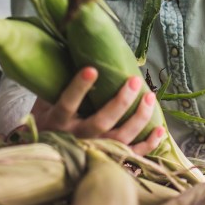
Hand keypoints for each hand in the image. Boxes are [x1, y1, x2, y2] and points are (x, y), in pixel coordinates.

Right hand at [30, 66, 164, 154]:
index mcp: (57, 121)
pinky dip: (148, 144)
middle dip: (121, 101)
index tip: (92, 69)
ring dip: (138, 118)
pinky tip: (160, 129)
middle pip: (101, 122)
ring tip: (150, 97)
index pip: (68, 104)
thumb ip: (57, 80)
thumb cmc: (48, 119)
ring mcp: (93, 150)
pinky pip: (131, 154)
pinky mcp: (107, 158)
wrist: (48, 156)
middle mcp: (76, 138)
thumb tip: (71, 45)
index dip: (79, 88)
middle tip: (134, 80)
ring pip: (119, 139)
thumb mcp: (44, 100)